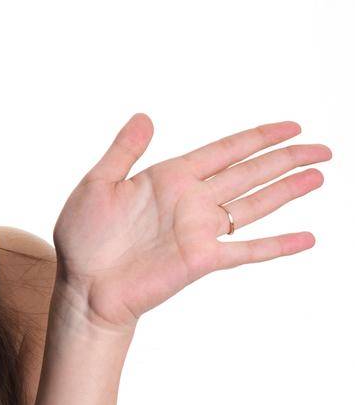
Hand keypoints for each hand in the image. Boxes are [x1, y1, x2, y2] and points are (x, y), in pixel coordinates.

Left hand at [51, 115, 330, 330]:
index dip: (259, 137)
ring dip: (288, 190)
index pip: (226, 150)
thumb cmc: (82, 240)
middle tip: (323, 147)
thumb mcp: (97, 185)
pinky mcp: (201, 260)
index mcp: (170, 177)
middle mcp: (192, 201)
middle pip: (250, 172)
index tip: (290, 126)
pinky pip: (247, 250)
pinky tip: (306, 239)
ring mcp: (199, 231)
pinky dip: (276, 245)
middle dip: (287, 158)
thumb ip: (123, 151)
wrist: (81, 287)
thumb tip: (146, 117)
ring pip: (255, 204)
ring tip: (319, 175)